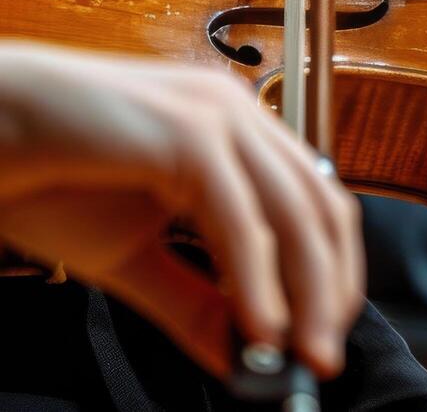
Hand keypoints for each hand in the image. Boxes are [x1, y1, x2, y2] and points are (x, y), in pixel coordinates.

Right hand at [0, 41, 362, 379]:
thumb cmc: (45, 179)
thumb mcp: (130, 256)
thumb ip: (193, 299)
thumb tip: (240, 351)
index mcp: (237, 131)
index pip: (317, 202)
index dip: (333, 272)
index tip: (325, 335)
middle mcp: (240, 114)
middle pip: (321, 208)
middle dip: (330, 291)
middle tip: (323, 357)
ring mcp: (219, 116)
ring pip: (295, 212)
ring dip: (306, 293)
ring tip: (297, 352)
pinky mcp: (189, 132)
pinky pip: (242, 218)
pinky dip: (258, 280)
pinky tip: (262, 326)